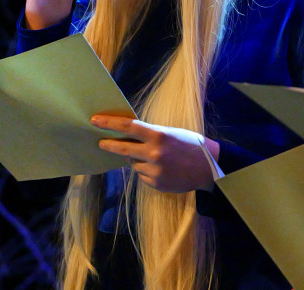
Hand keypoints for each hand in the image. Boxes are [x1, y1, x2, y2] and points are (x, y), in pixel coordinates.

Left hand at [91, 115, 219, 192]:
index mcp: (158, 135)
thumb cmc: (189, 145)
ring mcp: (154, 170)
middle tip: (101, 142)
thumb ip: (150, 135)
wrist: (209, 168)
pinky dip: (147, 171)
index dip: (109, 123)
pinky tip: (163, 168)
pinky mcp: (155, 183)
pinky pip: (143, 175)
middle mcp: (154, 153)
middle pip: (123, 148)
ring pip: (134, 163)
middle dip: (109, 145)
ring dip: (138, 159)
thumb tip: (127, 135)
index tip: (95, 120)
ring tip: (157, 157)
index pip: (128, 126)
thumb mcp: (170, 133)